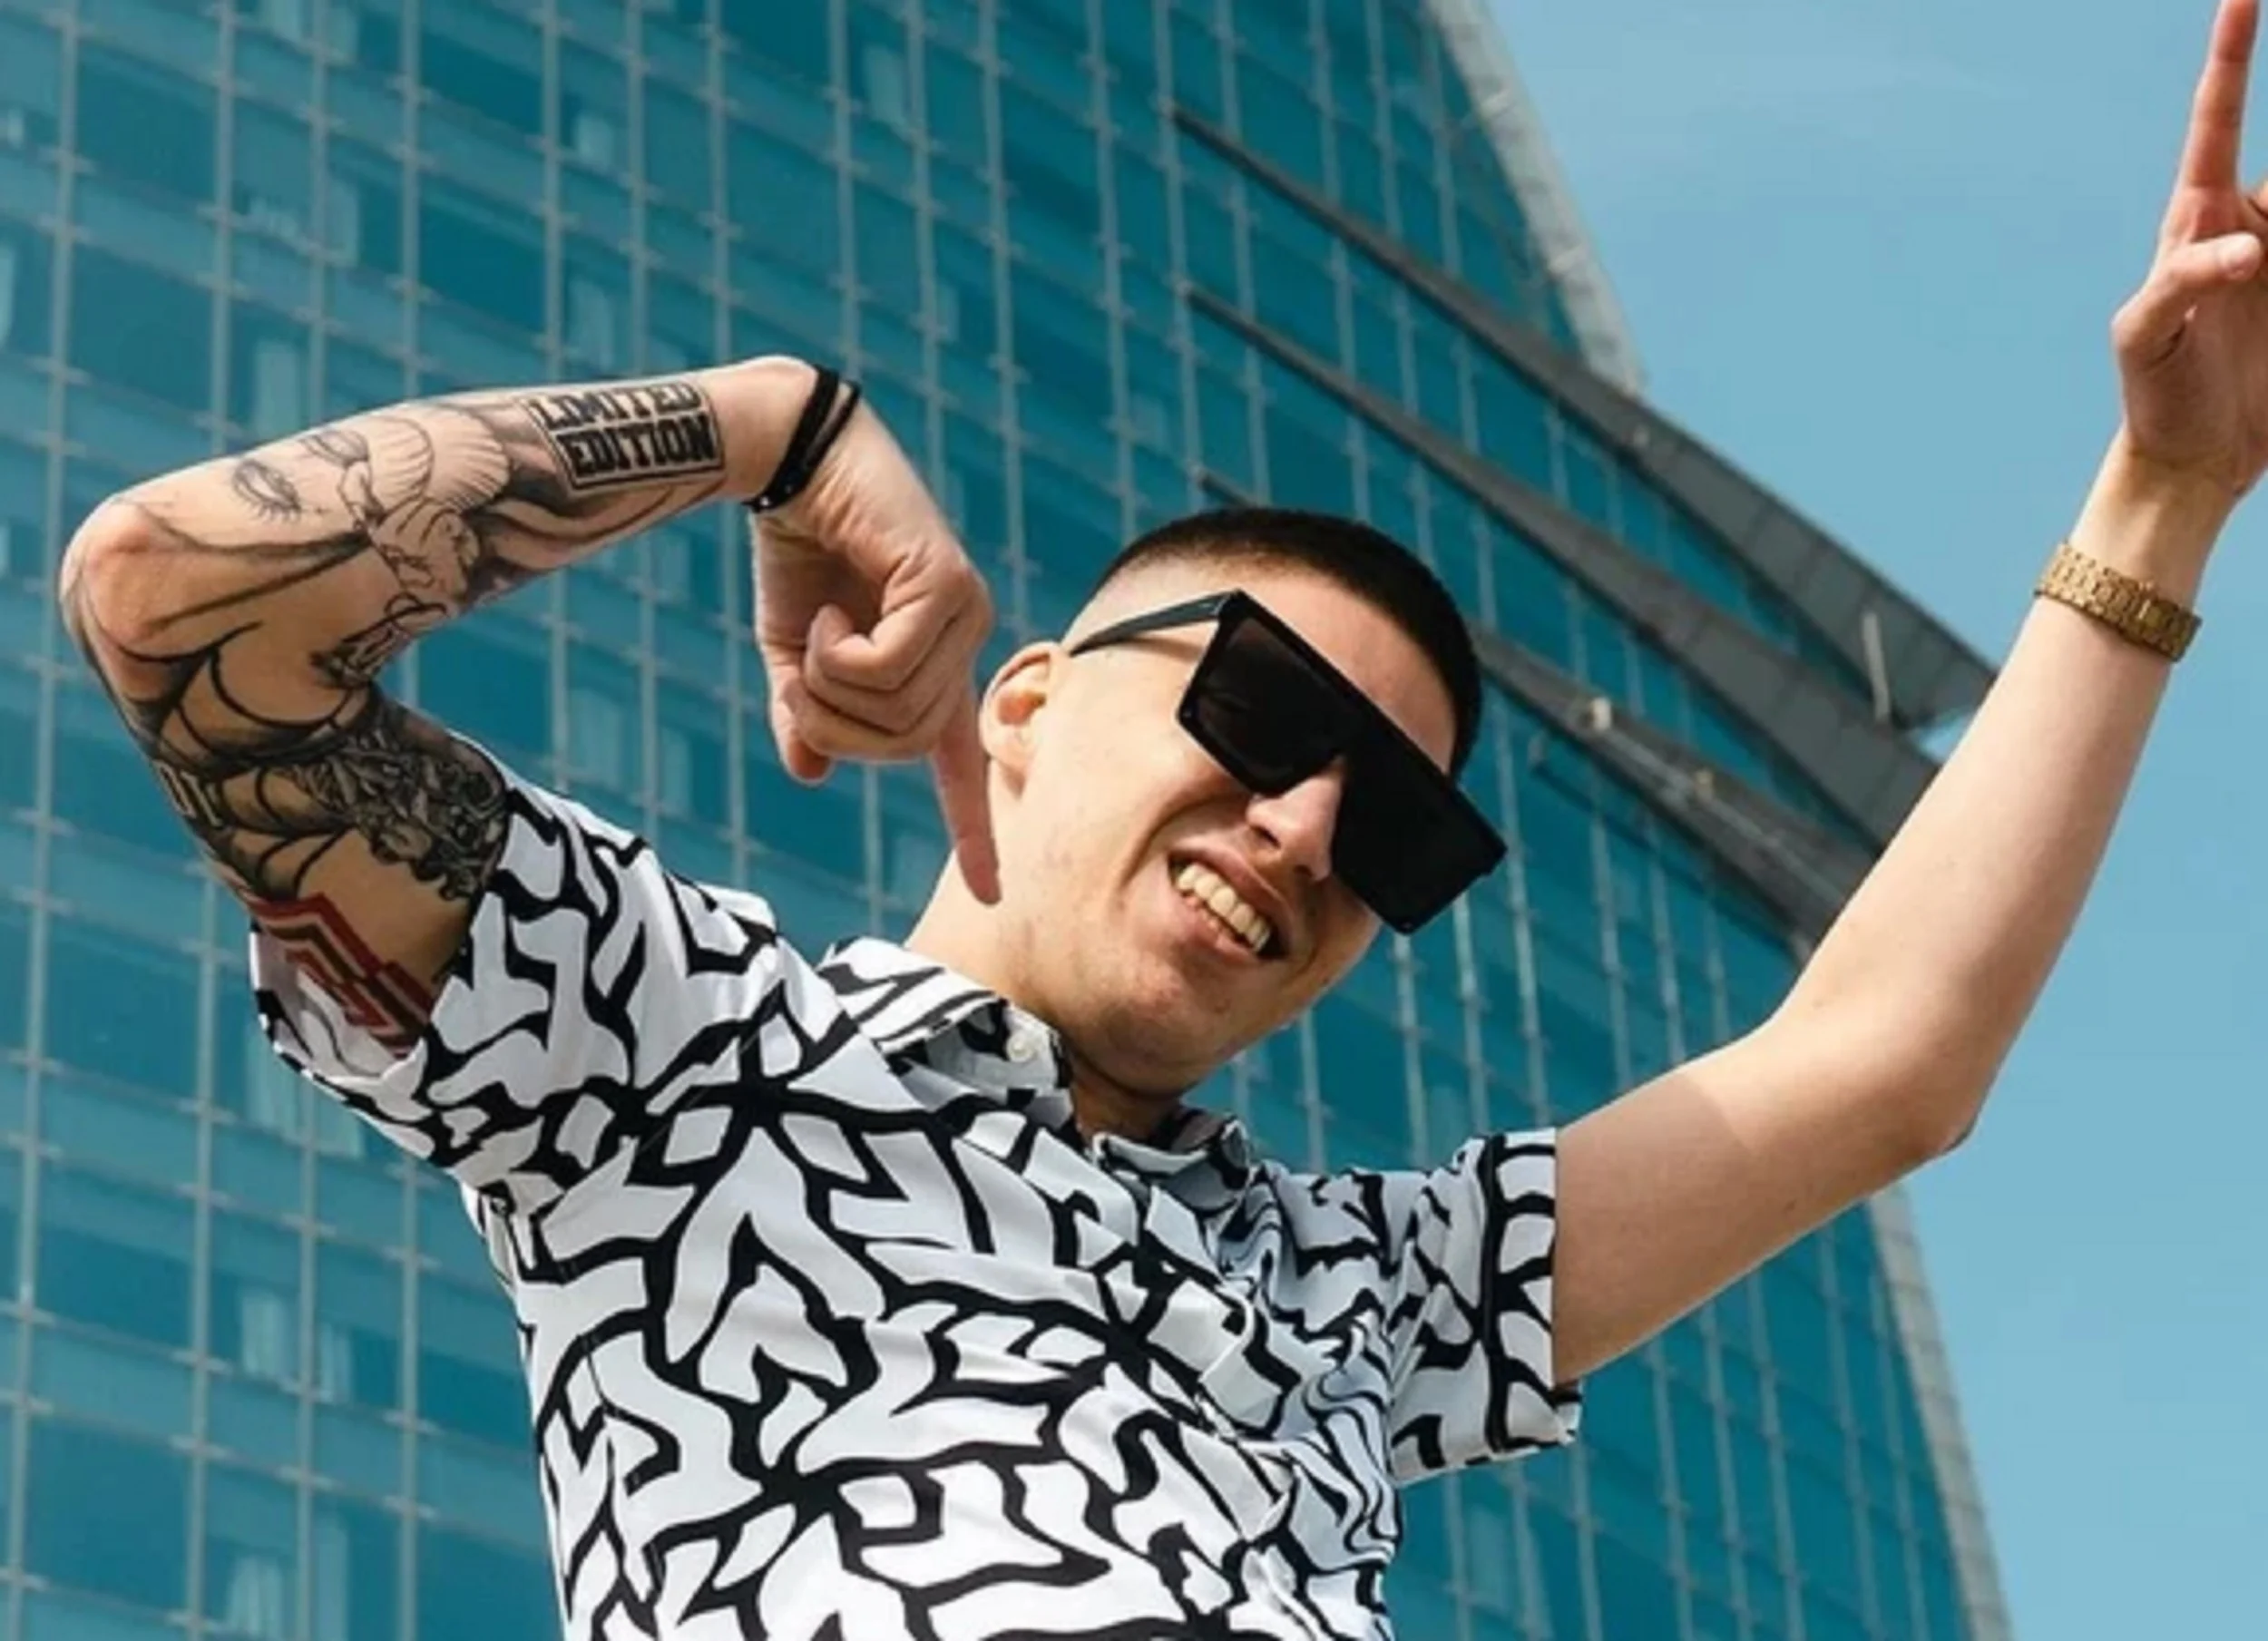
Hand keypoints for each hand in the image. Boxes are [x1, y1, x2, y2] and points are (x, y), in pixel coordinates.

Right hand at [752, 397, 999, 900]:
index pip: (959, 765)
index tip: (993, 896)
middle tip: (801, 668)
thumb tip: (813, 773)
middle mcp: (960, 647)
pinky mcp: (948, 585)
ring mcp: (963, 615)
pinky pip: (893, 667)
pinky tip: (831, 608)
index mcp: (930, 670)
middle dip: (833, 723)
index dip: (975, 832)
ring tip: (818, 623)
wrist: (788, 461)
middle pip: (900, 746)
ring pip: (897, 711)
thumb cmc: (795, 552)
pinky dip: (841, 653)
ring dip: (829, 682)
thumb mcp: (792, 654)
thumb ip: (808, 714)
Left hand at [2114, 0, 2267, 500]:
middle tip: (2262, 251)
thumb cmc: (2155, 394)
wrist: (2191, 460)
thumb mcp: (2146, 340)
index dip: (2233, 54)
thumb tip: (2243, 250)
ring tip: (2264, 280)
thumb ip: (2181, 284)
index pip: (2220, 118)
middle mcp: (2254, 223)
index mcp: (2200, 218)